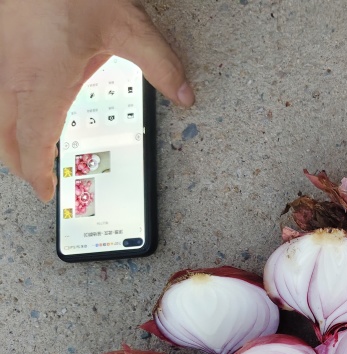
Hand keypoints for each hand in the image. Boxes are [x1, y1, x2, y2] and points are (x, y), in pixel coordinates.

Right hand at [0, 0, 193, 200]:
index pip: (33, 144)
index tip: (47, 192)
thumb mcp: (127, 25)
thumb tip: (185, 95)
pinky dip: (6, 113)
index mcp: (42, 81)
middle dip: (20, 164)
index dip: (38, 174)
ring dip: (10, 140)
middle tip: (40, 179)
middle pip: (4, 137)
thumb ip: (160, 64)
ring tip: (32, 151)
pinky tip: (24, 107)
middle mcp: (12, 76)